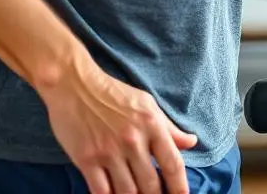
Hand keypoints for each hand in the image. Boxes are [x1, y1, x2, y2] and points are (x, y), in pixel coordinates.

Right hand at [37, 52, 196, 193]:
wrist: (74, 84)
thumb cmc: (113, 93)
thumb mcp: (147, 104)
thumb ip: (169, 127)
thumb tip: (191, 142)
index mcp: (151, 124)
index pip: (173, 164)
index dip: (180, 187)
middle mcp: (133, 140)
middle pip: (151, 184)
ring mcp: (109, 152)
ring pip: (128, 192)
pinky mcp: (87, 160)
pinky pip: (102, 192)